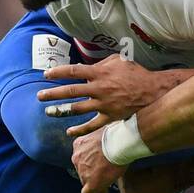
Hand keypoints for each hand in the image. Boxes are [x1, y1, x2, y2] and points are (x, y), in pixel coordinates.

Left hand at [38, 57, 156, 131]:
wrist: (153, 91)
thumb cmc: (136, 73)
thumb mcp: (118, 61)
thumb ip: (101, 63)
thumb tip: (87, 65)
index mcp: (100, 73)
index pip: (74, 71)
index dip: (58, 73)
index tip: (47, 75)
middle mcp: (99, 89)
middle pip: (71, 91)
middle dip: (53, 94)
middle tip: (40, 96)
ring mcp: (104, 105)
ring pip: (78, 109)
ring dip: (61, 110)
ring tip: (49, 112)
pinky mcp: (110, 117)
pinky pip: (92, 125)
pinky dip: (80, 129)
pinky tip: (69, 131)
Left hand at [71, 131, 123, 192]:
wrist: (118, 142)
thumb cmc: (115, 133)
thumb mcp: (102, 129)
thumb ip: (99, 137)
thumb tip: (109, 133)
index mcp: (78, 144)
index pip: (81, 157)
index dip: (89, 163)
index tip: (95, 167)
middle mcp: (77, 158)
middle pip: (82, 170)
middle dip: (91, 175)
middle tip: (101, 178)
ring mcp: (83, 171)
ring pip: (85, 182)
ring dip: (94, 185)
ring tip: (103, 190)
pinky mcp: (91, 183)